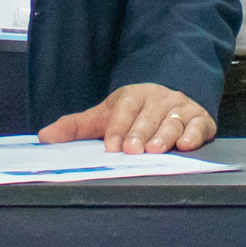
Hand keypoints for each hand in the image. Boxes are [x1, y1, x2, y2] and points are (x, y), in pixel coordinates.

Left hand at [42, 84, 215, 153]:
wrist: (168, 100)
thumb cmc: (133, 114)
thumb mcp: (103, 117)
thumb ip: (75, 128)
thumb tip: (45, 137)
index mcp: (133, 95)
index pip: (125, 108)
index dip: (118, 127)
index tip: (111, 146)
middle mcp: (159, 98)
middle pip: (149, 115)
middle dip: (140, 133)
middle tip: (133, 151)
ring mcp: (180, 108)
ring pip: (172, 121)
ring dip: (164, 135)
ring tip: (155, 150)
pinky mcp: (200, 119)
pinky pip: (199, 125)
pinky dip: (194, 134)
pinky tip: (186, 144)